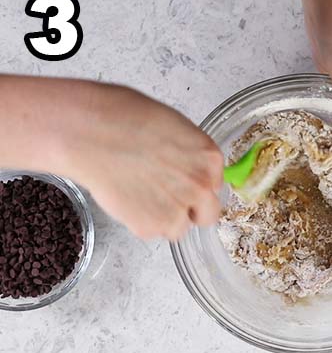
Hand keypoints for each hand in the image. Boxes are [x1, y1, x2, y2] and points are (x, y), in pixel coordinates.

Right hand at [52, 84, 222, 240]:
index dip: (195, 186)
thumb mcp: (177, 131)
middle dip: (191, 212)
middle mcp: (202, 187)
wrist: (97, 134)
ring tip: (140, 198)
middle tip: (168, 203)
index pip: (214, 186)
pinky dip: (140, 222)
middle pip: (208, 214)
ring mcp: (178, 209)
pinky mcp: (151, 226)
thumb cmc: (130, 121)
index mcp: (210, 159)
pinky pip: (152, 232)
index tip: (180, 185)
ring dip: (164, 219)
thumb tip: (186, 168)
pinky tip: (127, 200)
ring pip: (179, 228)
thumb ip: (190, 157)